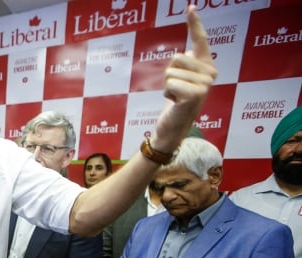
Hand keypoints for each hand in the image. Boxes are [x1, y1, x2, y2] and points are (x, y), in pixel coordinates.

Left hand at [153, 6, 217, 151]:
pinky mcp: (195, 94)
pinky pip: (169, 83)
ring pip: (170, 71)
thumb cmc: (177, 100)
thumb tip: (181, 54)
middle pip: (176, 57)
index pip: (200, 40)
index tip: (191, 6)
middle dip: (168, 74)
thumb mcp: (181, 78)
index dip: (194, 23)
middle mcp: (210, 72)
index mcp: (206, 65)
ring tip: (176, 96)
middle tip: (176, 89)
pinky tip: (175, 102)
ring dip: (166, 85)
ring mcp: (205, 84)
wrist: (174, 126)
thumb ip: (184, 65)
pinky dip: (166, 93)